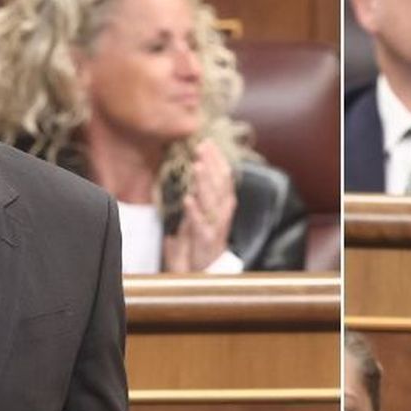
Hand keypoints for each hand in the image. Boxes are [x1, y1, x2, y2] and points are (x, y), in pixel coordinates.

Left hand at [162, 140, 236, 272]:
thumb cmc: (204, 236)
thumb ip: (203, 189)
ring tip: (197, 165)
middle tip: (202, 146)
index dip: (216, 159)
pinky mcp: (207, 239)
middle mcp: (223, 211)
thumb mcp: (204, 209)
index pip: (223, 175)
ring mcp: (216, 225)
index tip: (207, 142)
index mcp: (224, 202)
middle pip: (220, 183)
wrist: (207, 268)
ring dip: (204, 182)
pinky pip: (201, 223)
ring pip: (213, 200)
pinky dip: (194, 211)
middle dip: (211, 163)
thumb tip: (198, 163)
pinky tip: (187, 199)